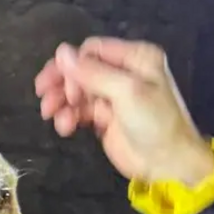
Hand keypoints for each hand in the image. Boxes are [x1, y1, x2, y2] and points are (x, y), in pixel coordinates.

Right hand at [33, 37, 213, 186]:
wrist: (168, 164)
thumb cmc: (154, 122)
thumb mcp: (126, 91)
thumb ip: (92, 72)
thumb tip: (60, 52)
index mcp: (136, 58)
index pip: (93, 50)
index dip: (74, 66)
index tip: (65, 86)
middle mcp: (123, 72)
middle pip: (81, 69)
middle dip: (62, 83)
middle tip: (45, 98)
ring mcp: (113, 96)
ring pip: (76, 90)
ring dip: (61, 102)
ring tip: (51, 116)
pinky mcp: (104, 118)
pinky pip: (78, 111)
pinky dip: (68, 117)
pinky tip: (65, 127)